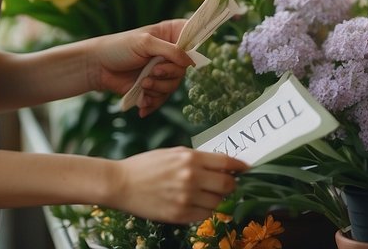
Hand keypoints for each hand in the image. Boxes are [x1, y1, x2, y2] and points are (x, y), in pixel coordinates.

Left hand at [91, 20, 191, 116]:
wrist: (97, 67)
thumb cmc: (119, 47)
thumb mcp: (145, 43)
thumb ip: (170, 50)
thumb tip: (190, 62)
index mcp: (169, 35)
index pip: (192, 39)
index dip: (191, 50)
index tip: (182, 59)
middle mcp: (168, 54)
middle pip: (183, 69)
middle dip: (168, 75)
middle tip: (152, 72)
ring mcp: (161, 71)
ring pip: (173, 85)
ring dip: (158, 89)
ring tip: (143, 85)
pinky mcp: (152, 87)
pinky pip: (161, 98)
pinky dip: (152, 102)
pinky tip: (142, 103)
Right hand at [109, 148, 246, 223]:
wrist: (121, 183)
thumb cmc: (146, 165)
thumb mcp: (173, 153)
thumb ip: (197, 158)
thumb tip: (221, 164)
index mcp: (190, 158)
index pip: (226, 162)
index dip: (240, 166)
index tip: (246, 168)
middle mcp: (191, 177)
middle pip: (228, 184)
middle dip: (231, 184)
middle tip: (227, 184)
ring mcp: (186, 198)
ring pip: (218, 202)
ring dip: (216, 198)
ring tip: (204, 194)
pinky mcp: (180, 215)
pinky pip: (204, 215)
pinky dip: (203, 210)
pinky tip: (194, 203)